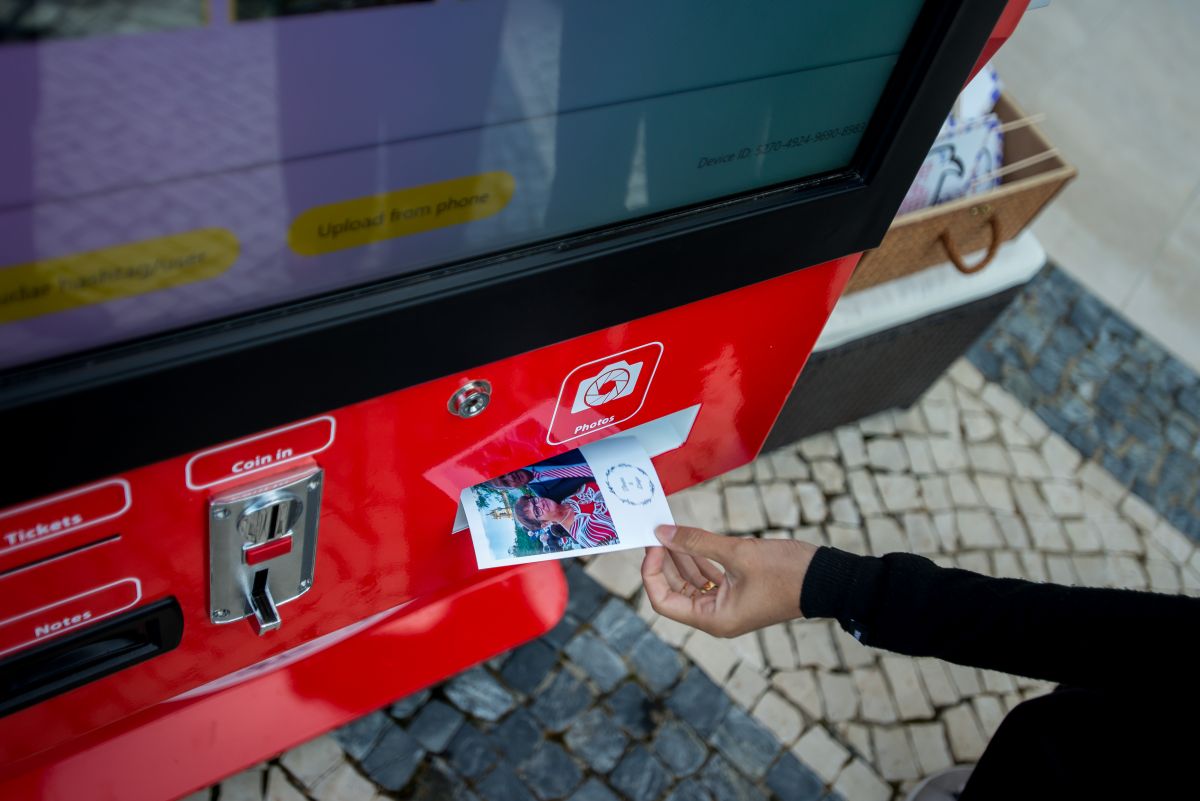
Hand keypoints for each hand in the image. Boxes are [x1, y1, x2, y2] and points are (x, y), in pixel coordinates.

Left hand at [641, 524, 816, 637]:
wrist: (826, 580)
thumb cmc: (786, 572)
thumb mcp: (736, 553)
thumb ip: (696, 542)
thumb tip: (663, 533)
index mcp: (713, 619)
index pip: (664, 601)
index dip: (652, 573)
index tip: (654, 545)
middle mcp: (717, 618)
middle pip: (674, 592)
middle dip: (664, 563)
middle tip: (658, 534)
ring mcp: (727, 607)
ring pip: (691, 584)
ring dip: (680, 559)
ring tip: (671, 532)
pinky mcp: (738, 594)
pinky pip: (708, 579)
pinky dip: (697, 560)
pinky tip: (691, 540)